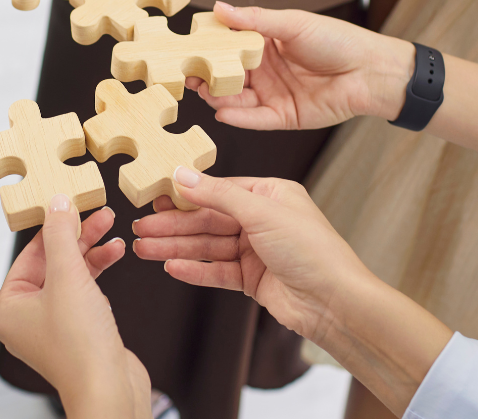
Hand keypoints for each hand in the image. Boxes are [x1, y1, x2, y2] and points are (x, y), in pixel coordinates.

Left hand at [0, 199, 147, 417]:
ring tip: (112, 229)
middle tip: (98, 213)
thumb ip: (61, 236)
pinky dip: (98, 271)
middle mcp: (26, 317)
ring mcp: (53, 325)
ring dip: (91, 250)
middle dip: (77, 236)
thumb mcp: (67, 277)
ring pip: (70, 274)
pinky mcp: (78, 330)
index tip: (70, 203)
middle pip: (51, 262)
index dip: (52, 226)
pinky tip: (114, 253)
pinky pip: (84, 290)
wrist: (109, 389)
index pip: (29, 254)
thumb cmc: (80, 345)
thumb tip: (57, 204)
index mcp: (8, 307)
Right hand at [135, 169, 372, 343]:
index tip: (156, 196)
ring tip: (145, 249)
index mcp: (269, 194)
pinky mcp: (252, 279)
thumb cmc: (313, 251)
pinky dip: (194, 269)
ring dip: (176, 247)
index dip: (185, 194)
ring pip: (207, 246)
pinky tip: (172, 267)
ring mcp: (256, 250)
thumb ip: (218, 194)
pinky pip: (216, 271)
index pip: (218, 189)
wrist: (336, 304)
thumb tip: (183, 175)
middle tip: (142, 227)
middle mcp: (262, 219)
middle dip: (173, 225)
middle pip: (207, 219)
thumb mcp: (262, 212)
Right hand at [185, 3, 413, 129]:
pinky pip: (255, 119)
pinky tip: (224, 112)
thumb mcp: (293, 23)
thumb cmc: (337, 40)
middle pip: (226, 75)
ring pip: (236, 99)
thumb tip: (219, 8)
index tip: (185, 47)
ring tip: (203, 93)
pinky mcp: (282, 117)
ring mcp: (271, 94)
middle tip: (186, 75)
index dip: (206, 47)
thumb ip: (255, 19)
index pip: (227, 46)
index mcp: (263, 43)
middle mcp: (263, 70)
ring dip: (218, 97)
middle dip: (206, 76)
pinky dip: (239, 118)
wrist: (372, 71)